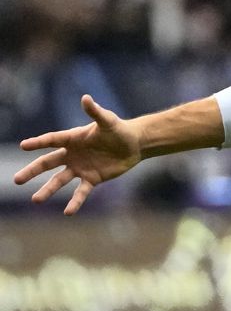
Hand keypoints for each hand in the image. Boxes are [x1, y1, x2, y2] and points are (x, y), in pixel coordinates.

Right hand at [12, 95, 141, 214]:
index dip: (38, 143)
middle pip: (47, 163)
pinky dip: (75, 202)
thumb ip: (96, 111)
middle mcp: (71, 154)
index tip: (24, 146)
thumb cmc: (118, 129)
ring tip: (36, 200)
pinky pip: (81, 192)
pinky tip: (67, 212)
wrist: (134, 144)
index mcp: (72, 138)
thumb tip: (86, 98)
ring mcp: (80, 168)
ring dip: (48, 190)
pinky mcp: (92, 179)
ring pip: (59, 180)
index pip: (51, 140)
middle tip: (16, 180)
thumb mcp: (108, 120)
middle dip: (32, 171)